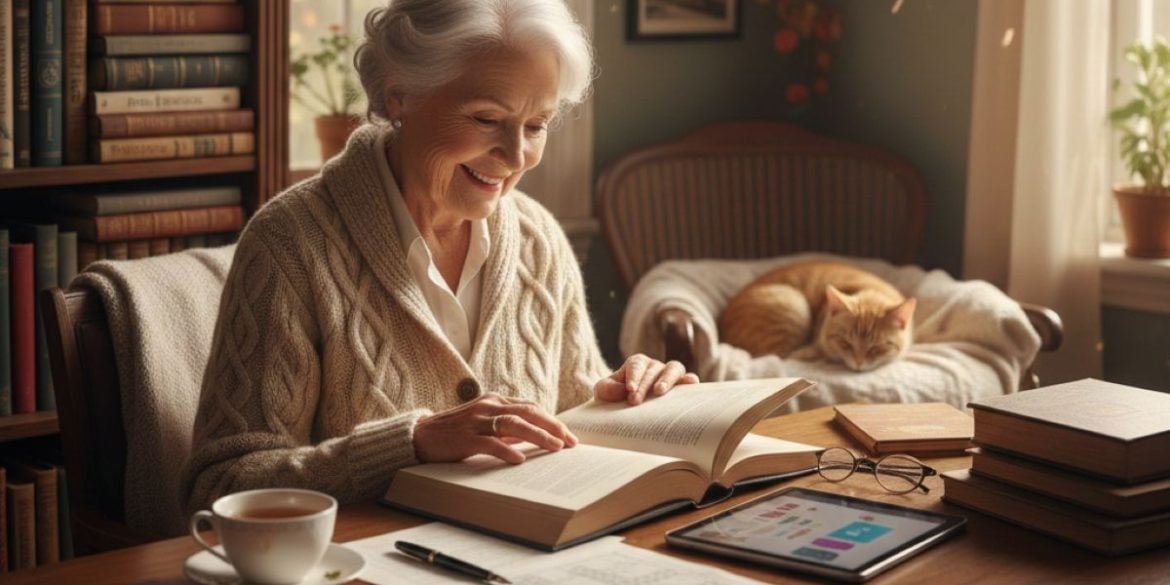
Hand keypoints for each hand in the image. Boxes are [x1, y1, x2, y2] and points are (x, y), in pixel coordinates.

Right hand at [413, 393, 578, 463]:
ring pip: (514, 424)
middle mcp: (488, 405)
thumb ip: (506, 427)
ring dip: (538, 436)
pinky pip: (489, 443)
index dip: (552, 421)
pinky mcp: (464, 438)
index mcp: (494, 400)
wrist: (420, 435)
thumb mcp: (484, 423)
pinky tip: (519, 460)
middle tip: (570, 442)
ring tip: (556, 448)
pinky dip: (506, 450)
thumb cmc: (455, 431)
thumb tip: (534, 437)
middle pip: (528, 412)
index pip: (531, 407)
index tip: (568, 436)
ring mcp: (476, 420)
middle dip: (553, 427)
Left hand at [593, 354, 699, 405]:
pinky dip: (690, 380)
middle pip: (652, 370)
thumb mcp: (604, 392)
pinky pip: (688, 379)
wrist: (627, 407)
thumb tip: (622, 390)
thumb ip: (606, 388)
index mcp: (637, 363)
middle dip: (643, 386)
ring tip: (659, 392)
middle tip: (635, 401)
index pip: (636, 365)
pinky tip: (690, 384)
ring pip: (674, 368)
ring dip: (667, 379)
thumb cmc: (616, 398)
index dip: (633, 376)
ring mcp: (670, 374)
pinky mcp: (682, 385)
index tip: (629, 389)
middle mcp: (655, 366)